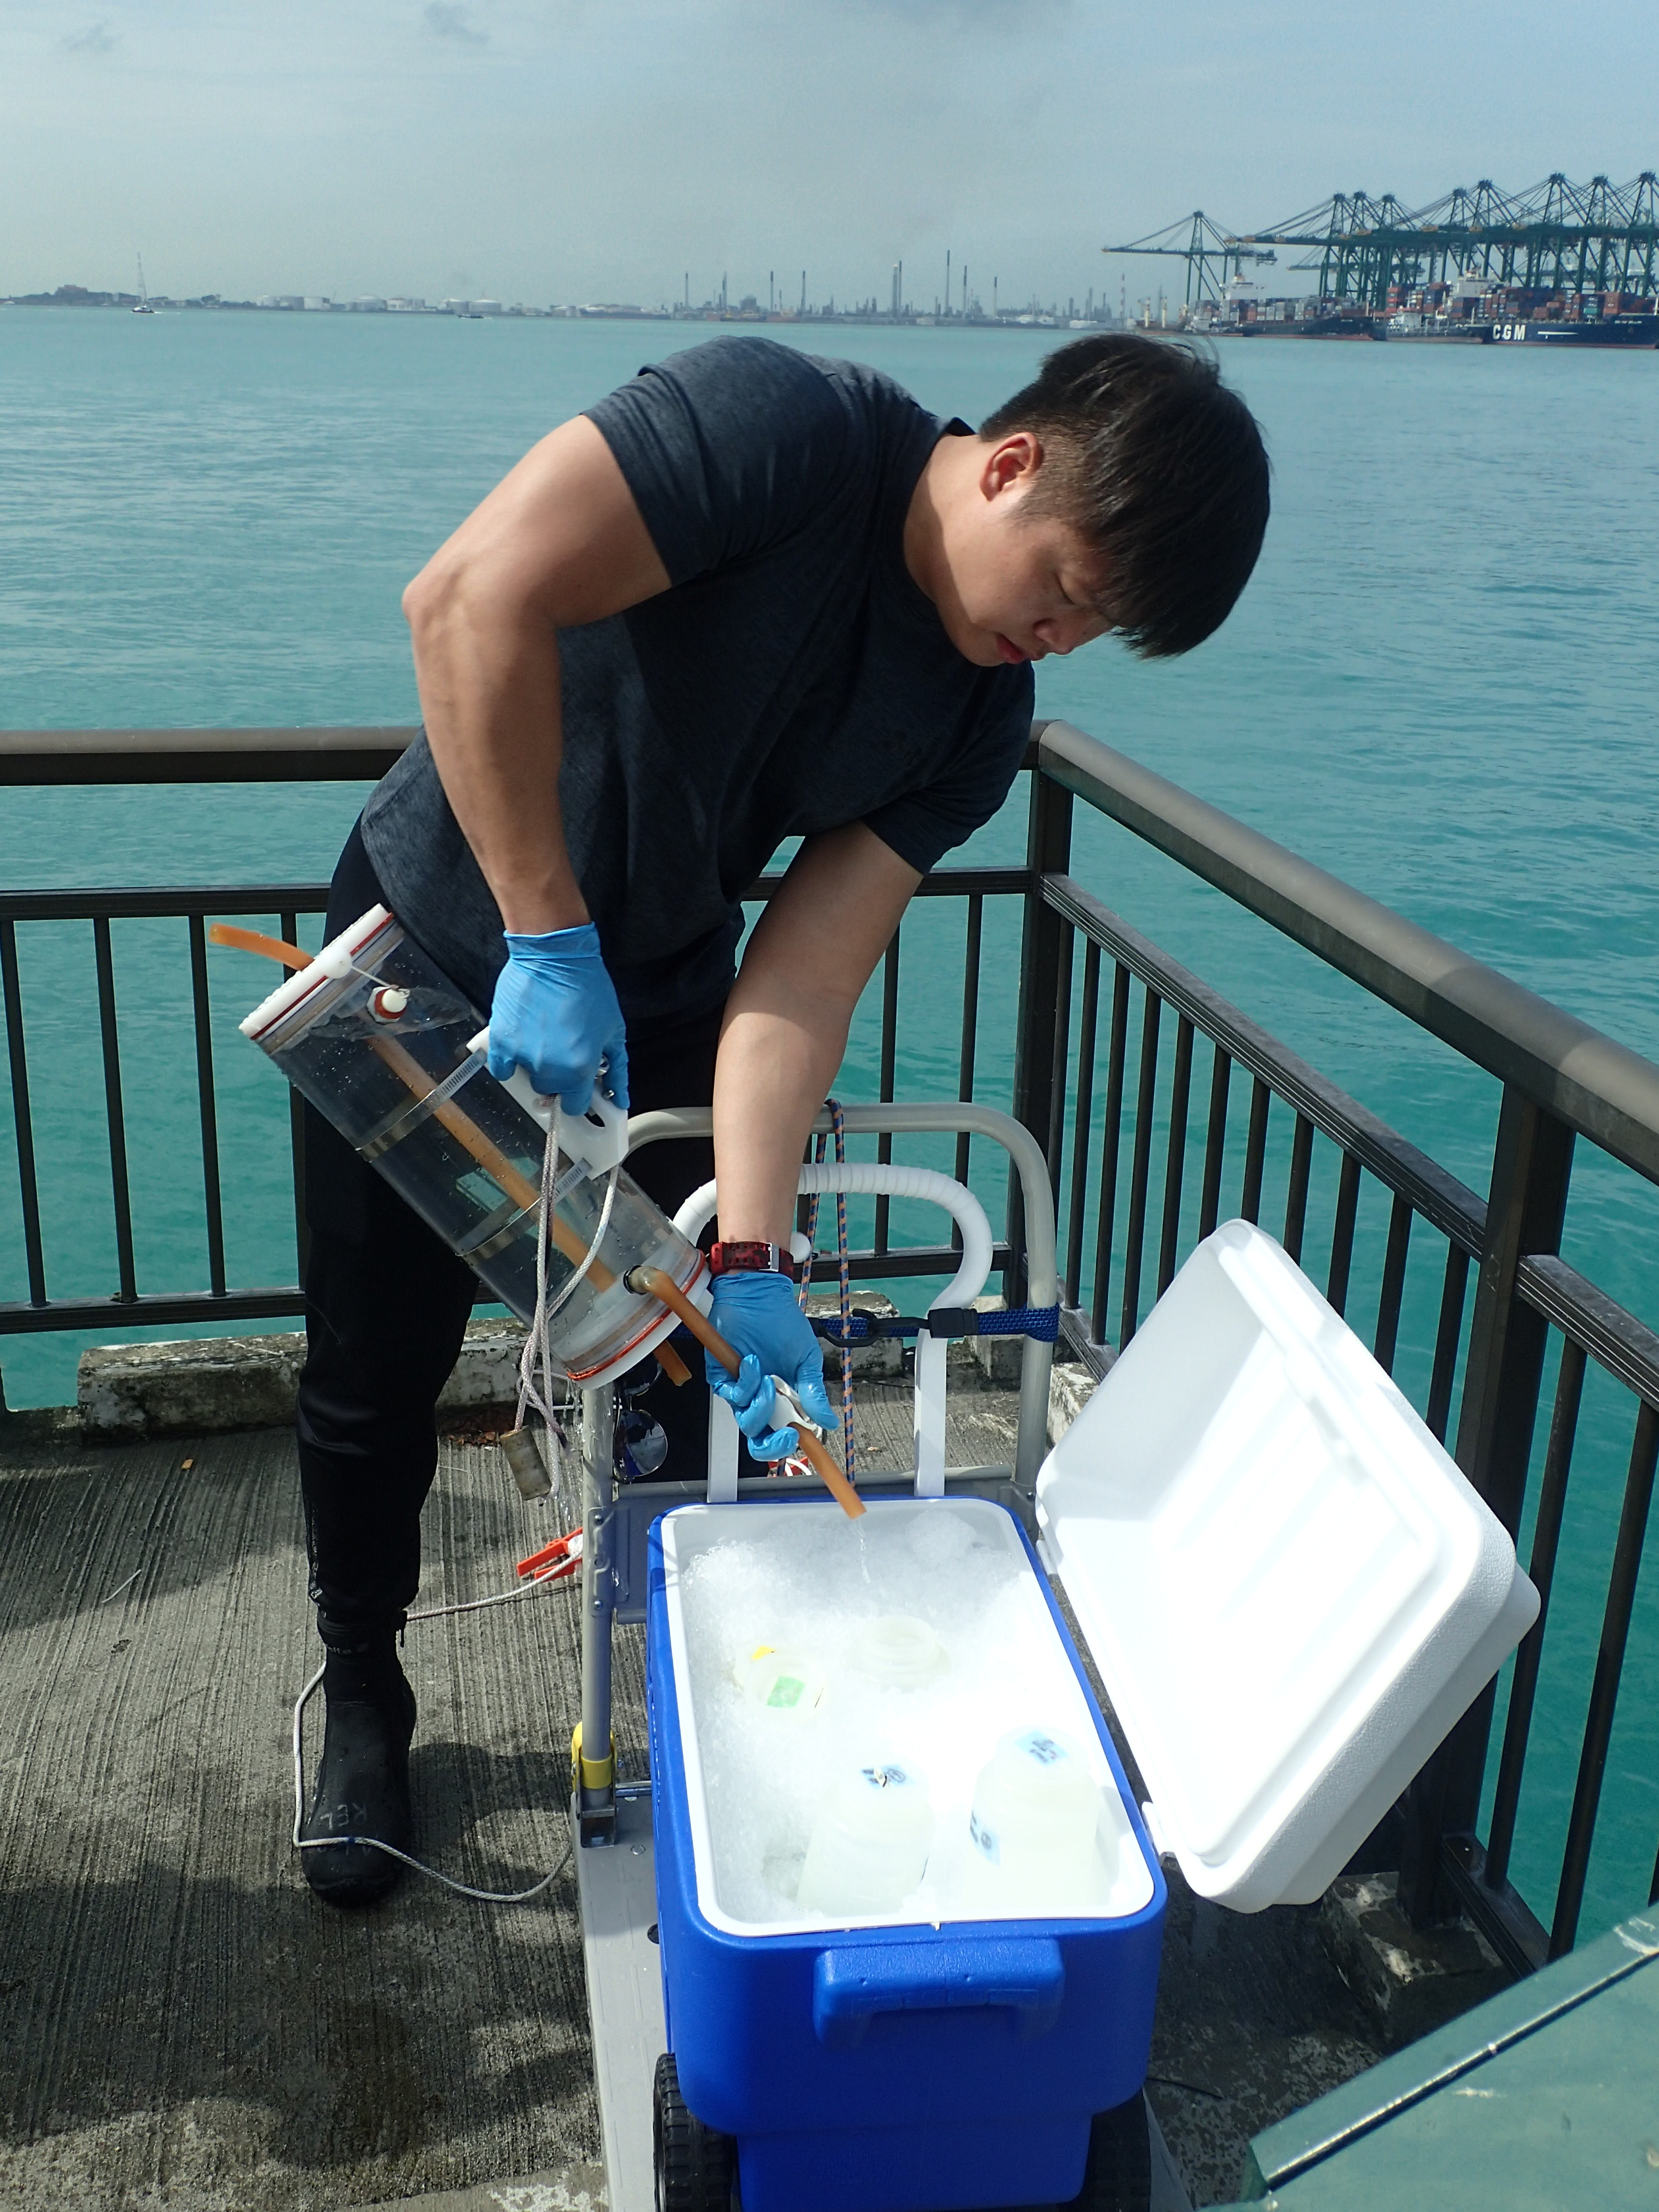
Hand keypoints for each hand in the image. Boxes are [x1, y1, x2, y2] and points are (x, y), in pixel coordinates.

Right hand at [487, 923, 628, 1114]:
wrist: (554, 956)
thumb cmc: (587, 987)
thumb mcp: (614, 1030)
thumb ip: (617, 1070)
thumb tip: (620, 1098)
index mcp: (579, 1069)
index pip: (576, 1106)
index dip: (579, 1097)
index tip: (580, 1088)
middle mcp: (550, 1068)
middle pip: (551, 1092)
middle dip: (559, 1079)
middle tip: (564, 1051)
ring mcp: (523, 1056)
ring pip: (529, 1079)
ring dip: (536, 1067)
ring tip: (545, 1038)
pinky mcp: (501, 1041)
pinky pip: (502, 1068)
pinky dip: (511, 1061)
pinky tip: (523, 1042)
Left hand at [706, 1270, 837, 1461]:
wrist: (759, 1296)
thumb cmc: (783, 1323)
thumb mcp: (807, 1360)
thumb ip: (814, 1393)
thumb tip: (828, 1422)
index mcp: (782, 1399)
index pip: (781, 1434)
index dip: (787, 1446)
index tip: (800, 1441)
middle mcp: (760, 1399)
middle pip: (759, 1439)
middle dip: (773, 1442)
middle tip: (787, 1431)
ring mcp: (741, 1389)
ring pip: (746, 1420)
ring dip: (761, 1405)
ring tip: (769, 1379)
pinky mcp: (721, 1376)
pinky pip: (731, 1394)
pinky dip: (745, 1382)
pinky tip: (751, 1361)